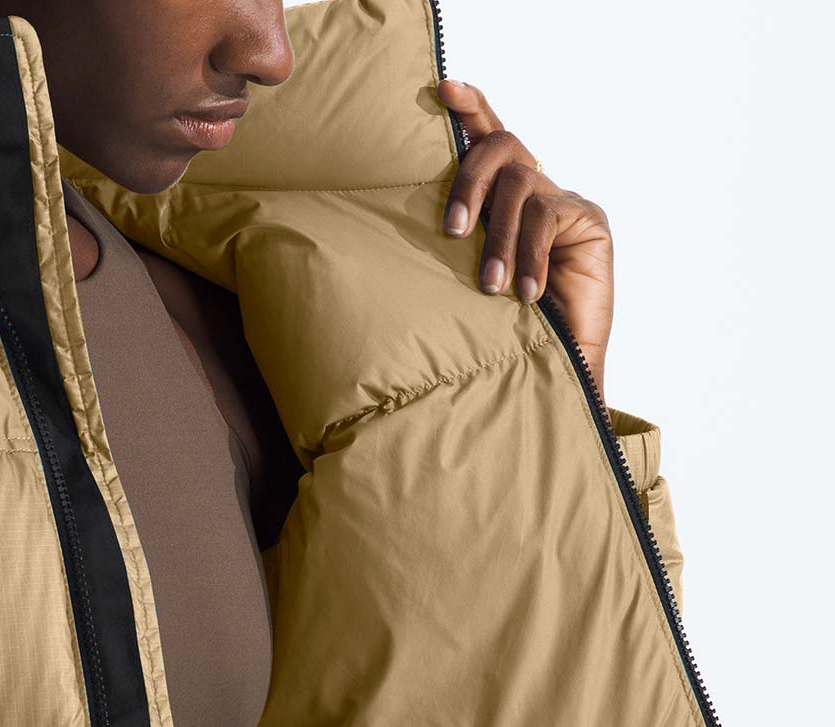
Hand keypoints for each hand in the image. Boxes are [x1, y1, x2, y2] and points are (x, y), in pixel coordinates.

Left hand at [436, 79, 613, 399]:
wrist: (557, 370)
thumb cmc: (508, 331)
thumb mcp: (470, 284)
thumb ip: (459, 247)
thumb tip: (405, 226)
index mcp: (503, 202)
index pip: (490, 139)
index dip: (472, 110)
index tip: (444, 90)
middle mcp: (534, 193)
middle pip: (502, 148)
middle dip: (470, 182)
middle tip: (452, 232)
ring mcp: (563, 204)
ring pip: (522, 185)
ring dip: (500, 236)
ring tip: (491, 285)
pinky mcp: (588, 221)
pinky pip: (548, 215)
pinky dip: (531, 254)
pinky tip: (528, 293)